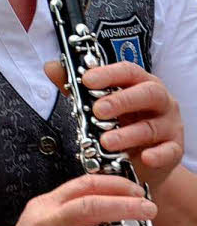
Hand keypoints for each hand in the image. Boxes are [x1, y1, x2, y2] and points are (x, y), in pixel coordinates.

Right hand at [0, 175, 156, 225]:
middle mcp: (45, 223)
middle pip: (88, 208)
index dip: (113, 185)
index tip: (136, 190)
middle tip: (148, 209)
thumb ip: (72, 214)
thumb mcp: (45, 220)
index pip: (82, 186)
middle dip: (123, 207)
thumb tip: (116, 209)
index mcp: (46, 205)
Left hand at [45, 60, 183, 189]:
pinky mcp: (174, 148)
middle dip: (121, 101)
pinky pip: (169, 151)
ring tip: (106, 141)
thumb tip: (50, 67)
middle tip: (98, 110)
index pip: (128, 71)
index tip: (87, 80)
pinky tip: (144, 158)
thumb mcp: (95, 102)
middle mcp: (159, 100)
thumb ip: (74, 85)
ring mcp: (169, 124)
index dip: (108, 73)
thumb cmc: (119, 122)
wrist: (142, 158)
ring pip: (151, 126)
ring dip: (128, 134)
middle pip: (147, 93)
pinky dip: (157, 155)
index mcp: (139, 83)